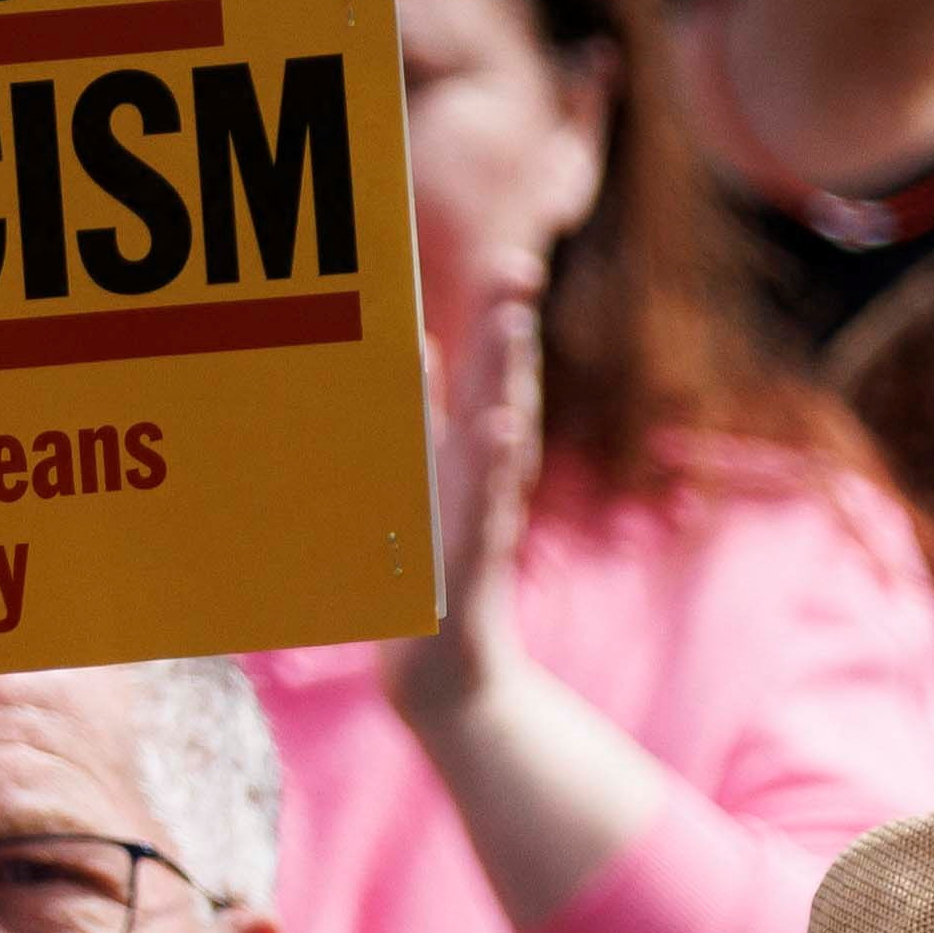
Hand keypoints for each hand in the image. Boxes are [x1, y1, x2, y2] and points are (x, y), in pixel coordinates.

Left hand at [384, 273, 541, 737]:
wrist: (445, 674)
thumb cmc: (430, 572)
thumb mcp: (424, 482)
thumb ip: (424, 416)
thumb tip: (415, 342)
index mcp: (465, 454)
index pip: (485, 374)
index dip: (494, 317)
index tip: (507, 258)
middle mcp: (482, 478)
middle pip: (501, 392)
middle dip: (507, 330)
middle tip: (518, 264)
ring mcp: (483, 518)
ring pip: (500, 440)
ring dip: (507, 382)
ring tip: (513, 325)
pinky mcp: (474, 566)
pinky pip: (485, 512)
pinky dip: (492, 473)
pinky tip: (500, 433)